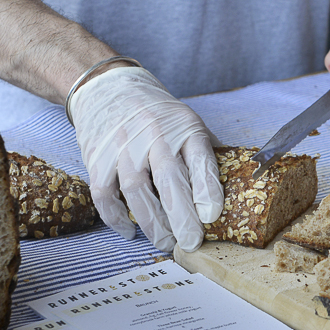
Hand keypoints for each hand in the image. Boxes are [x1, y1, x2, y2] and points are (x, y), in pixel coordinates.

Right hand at [69, 66, 223, 251]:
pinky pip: (105, 194)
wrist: (108, 87)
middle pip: (169, 180)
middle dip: (182, 216)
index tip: (212, 215)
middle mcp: (154, 135)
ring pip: (137, 191)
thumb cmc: (156, 114)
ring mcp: (123, 147)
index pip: (199, 159)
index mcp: (184, 127)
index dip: (207, 189)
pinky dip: (116, 217)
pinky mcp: (98, 158)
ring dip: (152, 223)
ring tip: (165, 242)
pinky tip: (130, 230)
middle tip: (191, 242)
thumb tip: (232, 189)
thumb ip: (205, 153)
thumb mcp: (187, 122)